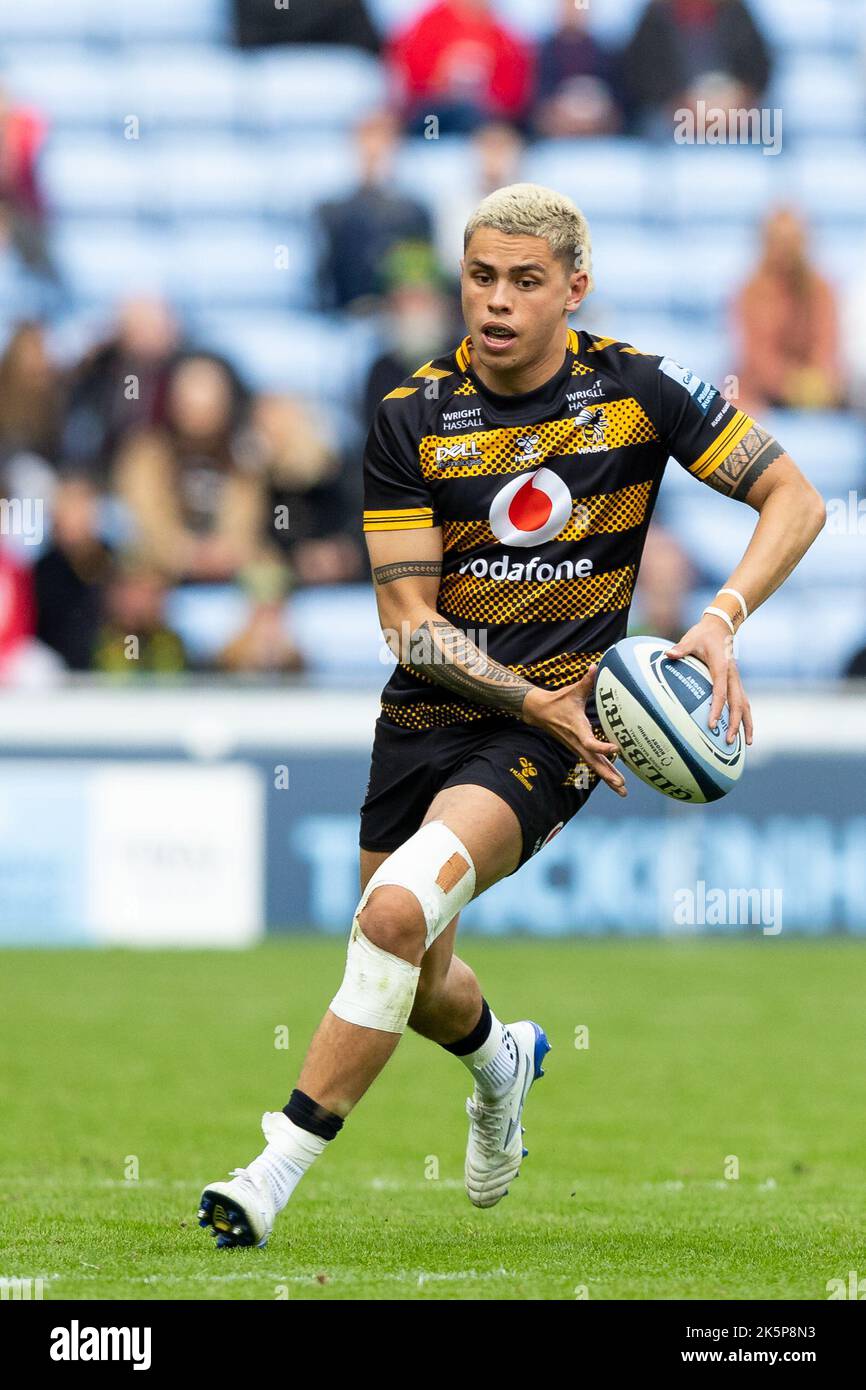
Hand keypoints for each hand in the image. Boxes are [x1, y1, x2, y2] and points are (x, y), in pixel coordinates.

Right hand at [522, 665, 626, 796]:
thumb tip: (595, 666)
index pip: (590, 743)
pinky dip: (605, 772)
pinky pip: (594, 763)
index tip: (617, 748)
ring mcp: (578, 748)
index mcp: (577, 730)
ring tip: (623, 791)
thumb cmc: (558, 701)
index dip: (603, 748)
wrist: (540, 712)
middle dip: (608, 775)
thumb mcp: (572, 691)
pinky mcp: (580, 749)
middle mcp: (578, 743)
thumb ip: (586, 681)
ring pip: (595, 767)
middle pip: (594, 763)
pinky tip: (615, 782)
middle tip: (622, 785)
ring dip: (608, 778)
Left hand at [666, 617, 752, 745]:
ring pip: (745, 705)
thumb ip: (681, 648)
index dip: (717, 709)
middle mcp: (733, 676)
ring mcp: (737, 680)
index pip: (721, 692)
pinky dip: (745, 717)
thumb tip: (668, 654)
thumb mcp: (691, 639)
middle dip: (736, 724)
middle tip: (728, 741)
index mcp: (722, 668)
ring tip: (746, 744)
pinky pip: (743, 702)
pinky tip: (744, 731)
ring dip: (746, 724)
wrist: (720, 628)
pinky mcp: (736, 683)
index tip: (712, 725)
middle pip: (738, 704)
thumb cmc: (703, 635)